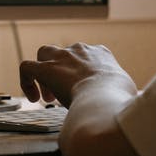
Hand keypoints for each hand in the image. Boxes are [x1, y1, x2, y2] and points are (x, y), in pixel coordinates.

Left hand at [19, 42, 136, 107]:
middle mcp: (81, 50)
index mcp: (102, 53)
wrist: (104, 96)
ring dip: (44, 72)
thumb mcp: (127, 90)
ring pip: (44, 53)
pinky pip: (26, 67)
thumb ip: (123, 93)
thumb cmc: (118, 97)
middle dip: (62, 70)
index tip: (82, 92)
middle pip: (65, 53)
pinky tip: (33, 98)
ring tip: (48, 96)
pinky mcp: (45, 68)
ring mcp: (62, 57)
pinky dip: (26, 81)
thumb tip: (129, 105)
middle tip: (64, 94)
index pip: (88, 57)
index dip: (82, 74)